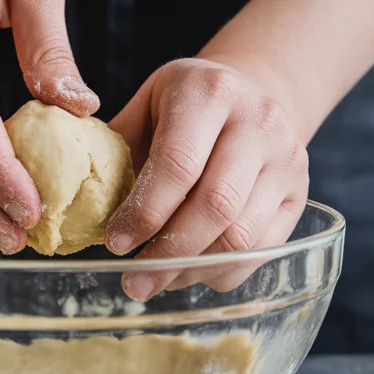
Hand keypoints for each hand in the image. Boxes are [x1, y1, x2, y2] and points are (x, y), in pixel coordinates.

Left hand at [105, 58, 307, 299]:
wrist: (252, 91)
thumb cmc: (183, 104)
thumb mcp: (146, 106)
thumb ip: (114, 148)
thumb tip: (72, 203)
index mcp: (209, 91)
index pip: (178, 163)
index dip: (145, 211)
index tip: (115, 243)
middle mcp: (258, 121)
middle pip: (216, 206)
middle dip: (169, 255)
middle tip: (134, 283)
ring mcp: (287, 159)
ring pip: (242, 236)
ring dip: (194, 270)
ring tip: (157, 281)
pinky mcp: (300, 194)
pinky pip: (263, 249)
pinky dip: (222, 271)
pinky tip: (191, 272)